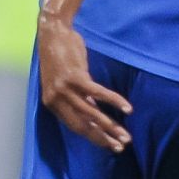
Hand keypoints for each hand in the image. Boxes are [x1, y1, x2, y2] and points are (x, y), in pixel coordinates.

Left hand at [37, 13, 131, 151]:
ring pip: (91, 114)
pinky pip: (98, 94)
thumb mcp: (65, 81)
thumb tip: (94, 112)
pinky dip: (114, 101)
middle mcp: (56, 99)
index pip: (74, 127)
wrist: (53, 31)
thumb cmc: (61, 55)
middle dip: (102, 138)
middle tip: (120, 147)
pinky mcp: (75, 77)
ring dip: (110, 126)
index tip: (108, 145)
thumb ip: (77, 97)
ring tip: (125, 136)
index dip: (93, 137)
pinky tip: (127, 109)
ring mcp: (65, 89)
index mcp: (52, 103)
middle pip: (82, 125)